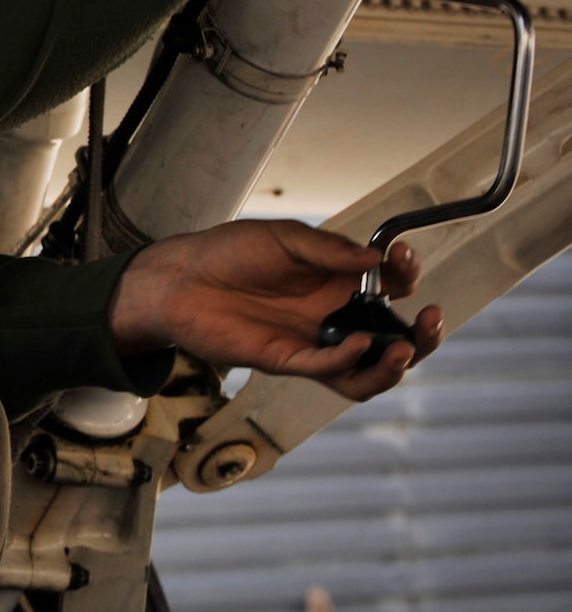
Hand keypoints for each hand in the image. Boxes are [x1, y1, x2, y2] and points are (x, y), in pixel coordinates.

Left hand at [109, 220, 442, 401]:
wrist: (180, 279)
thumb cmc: (228, 253)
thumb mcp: (282, 239)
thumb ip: (328, 250)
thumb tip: (376, 256)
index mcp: (336, 281)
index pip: (388, 286)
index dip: (404, 274)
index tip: (402, 256)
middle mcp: (332, 316)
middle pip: (392, 338)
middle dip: (422, 335)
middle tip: (431, 319)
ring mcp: (312, 342)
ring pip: (368, 370)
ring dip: (394, 366)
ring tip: (406, 348)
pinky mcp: (287, 360)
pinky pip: (328, 372)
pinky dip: (348, 363)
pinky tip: (356, 345)